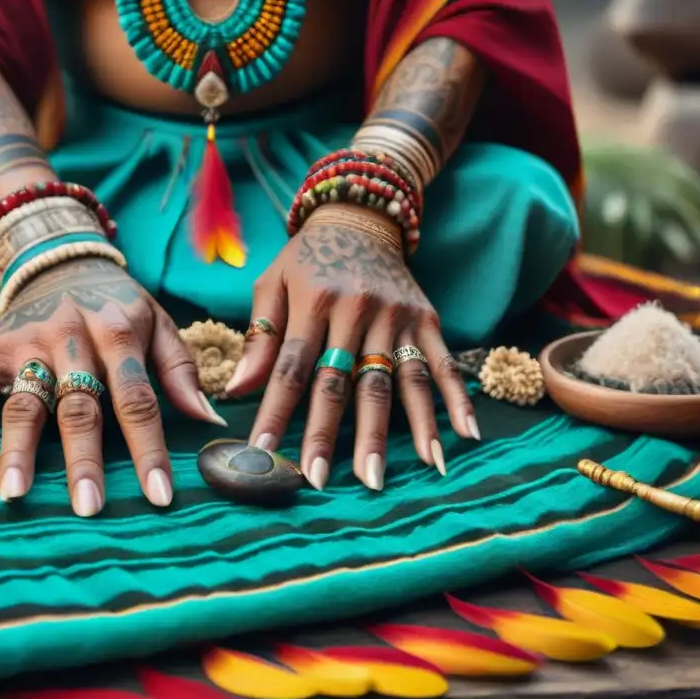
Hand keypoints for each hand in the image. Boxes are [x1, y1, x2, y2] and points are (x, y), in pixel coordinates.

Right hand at [0, 257, 222, 514]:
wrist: (60, 259)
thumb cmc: (118, 304)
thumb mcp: (158, 323)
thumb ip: (180, 372)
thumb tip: (211, 422)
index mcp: (118, 333)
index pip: (137, 398)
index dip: (149, 448)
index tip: (159, 495)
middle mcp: (70, 337)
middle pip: (78, 406)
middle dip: (83, 459)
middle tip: (88, 507)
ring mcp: (26, 346)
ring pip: (23, 403)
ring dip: (17, 449)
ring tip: (14, 494)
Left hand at [225, 205, 477, 490]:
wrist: (361, 218)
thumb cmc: (306, 259)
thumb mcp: (272, 284)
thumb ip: (259, 338)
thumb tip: (235, 390)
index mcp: (314, 301)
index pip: (292, 367)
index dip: (276, 411)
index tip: (263, 452)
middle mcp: (358, 310)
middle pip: (344, 382)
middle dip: (330, 435)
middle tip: (320, 480)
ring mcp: (398, 316)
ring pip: (395, 382)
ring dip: (393, 434)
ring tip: (384, 477)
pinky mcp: (427, 318)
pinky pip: (442, 364)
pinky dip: (456, 401)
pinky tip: (464, 437)